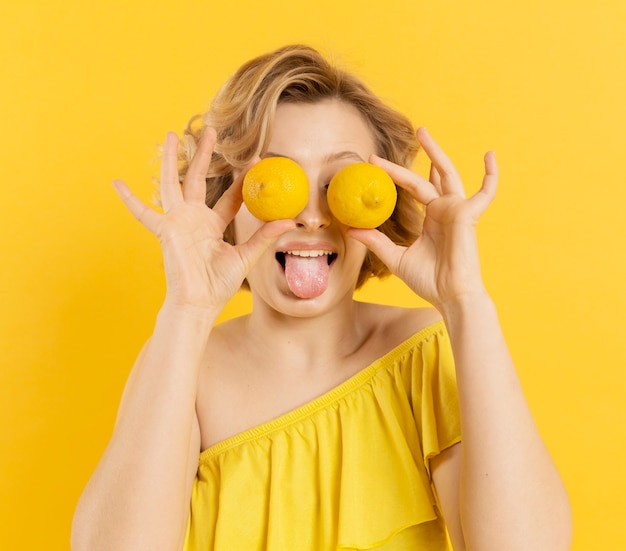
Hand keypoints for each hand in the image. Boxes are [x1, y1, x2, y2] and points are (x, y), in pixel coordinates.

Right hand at [113, 129, 294, 310]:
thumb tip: (291, 221)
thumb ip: (265, 236)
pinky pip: (144, 214)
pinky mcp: (165, 231)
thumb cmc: (220, 284)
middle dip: (204, 155)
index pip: (230, 196)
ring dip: (170, 159)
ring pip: (173, 183)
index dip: (241, 179)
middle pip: (198, 179)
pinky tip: (116, 182)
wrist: (199, 303)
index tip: (255, 159)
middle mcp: (194, 218)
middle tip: (211, 131)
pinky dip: (129, 200)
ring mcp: (178, 222)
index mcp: (213, 224)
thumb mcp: (246, 256)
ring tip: (170, 134)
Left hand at [349, 128, 497, 309]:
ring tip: (423, 132)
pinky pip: (485, 192)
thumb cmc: (428, 280)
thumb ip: (376, 241)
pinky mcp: (468, 215)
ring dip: (437, 152)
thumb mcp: (395, 257)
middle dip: (420, 154)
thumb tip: (350, 230)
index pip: (413, 188)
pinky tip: (490, 155)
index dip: (395, 174)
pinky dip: (491, 175)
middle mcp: (444, 210)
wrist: (449, 296)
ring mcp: (457, 210)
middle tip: (410, 133)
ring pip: (447, 174)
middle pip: (431, 174)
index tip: (375, 162)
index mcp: (431, 218)